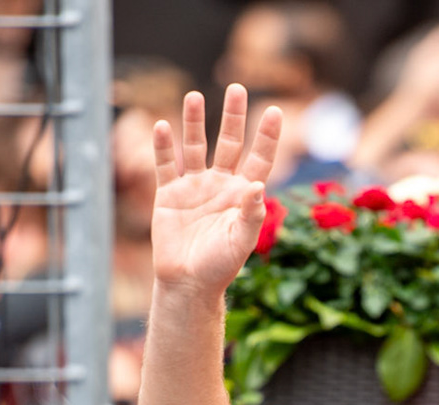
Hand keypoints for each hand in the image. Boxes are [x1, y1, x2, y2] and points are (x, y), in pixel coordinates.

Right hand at [149, 85, 281, 299]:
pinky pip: (166, 165)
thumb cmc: (220, 266)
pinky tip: (162, 126)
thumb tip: (259, 183)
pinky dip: (163, 147)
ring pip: (195, 146)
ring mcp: (194, 187)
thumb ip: (253, 213)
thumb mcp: (242, 241)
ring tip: (195, 95)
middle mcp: (220, 185)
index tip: (276, 110)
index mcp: (243, 195)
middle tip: (237, 87)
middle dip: (233, 116)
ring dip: (194, 122)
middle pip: (229, 142)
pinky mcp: (168, 194)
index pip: (259, 158)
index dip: (267, 136)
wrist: (188, 283)